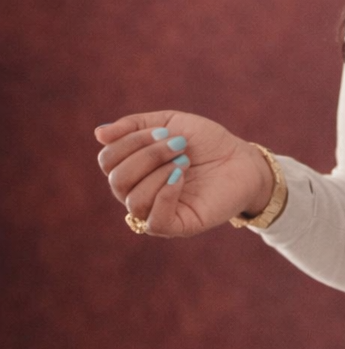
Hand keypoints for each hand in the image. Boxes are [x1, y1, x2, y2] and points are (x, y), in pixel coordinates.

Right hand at [95, 113, 274, 236]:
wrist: (242, 158)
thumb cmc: (205, 141)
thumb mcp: (169, 122)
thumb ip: (134, 126)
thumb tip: (99, 134)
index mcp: (133, 169)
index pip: (108, 160)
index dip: (130, 141)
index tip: (164, 130)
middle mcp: (138, 193)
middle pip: (117, 180)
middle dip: (147, 155)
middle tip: (179, 144)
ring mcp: (157, 211)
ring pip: (133, 200)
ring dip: (159, 172)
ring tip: (185, 161)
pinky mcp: (178, 226)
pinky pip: (154, 221)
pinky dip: (164, 195)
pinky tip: (181, 177)